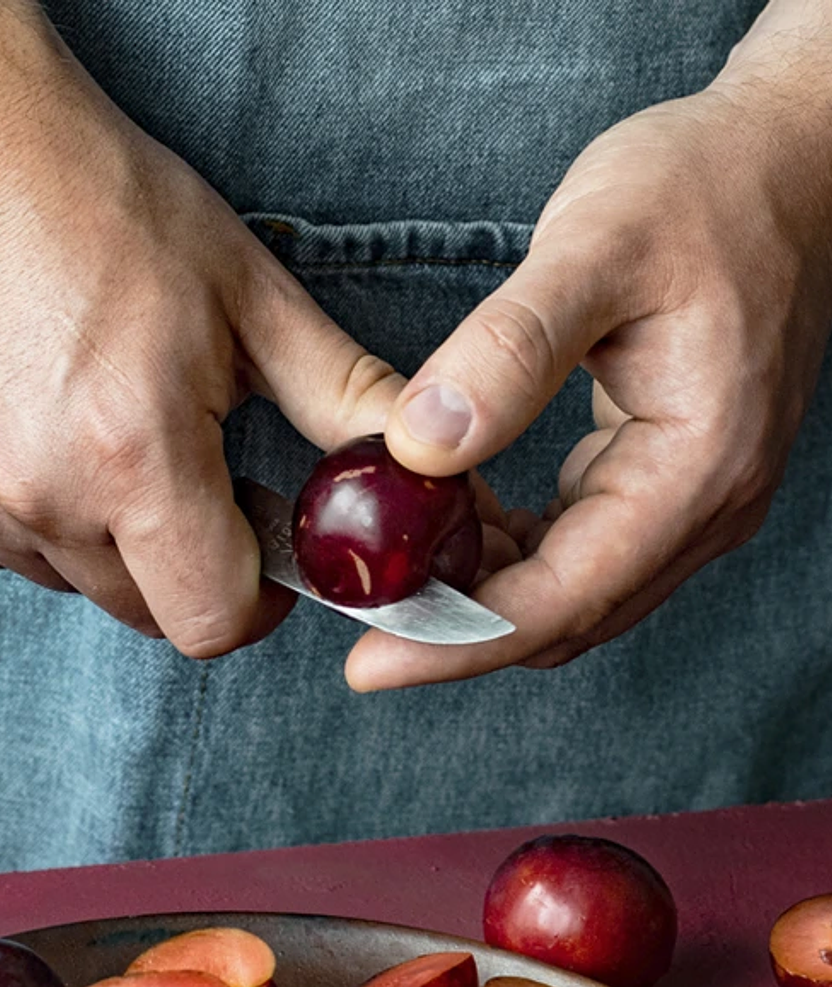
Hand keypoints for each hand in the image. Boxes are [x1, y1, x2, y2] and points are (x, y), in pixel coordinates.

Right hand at [0, 4, 407, 655]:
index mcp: (134, 453)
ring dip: (117, 542)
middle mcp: (38, 495)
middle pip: (150, 612)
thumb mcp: (253, 300)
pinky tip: (48, 435)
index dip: (259, 602)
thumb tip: (421, 466)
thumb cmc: (111, 211)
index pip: (212, 622)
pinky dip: (48, 520)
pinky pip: (15, 555)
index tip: (268, 552)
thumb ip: (345, 401)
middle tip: (200, 477)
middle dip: (193, 567)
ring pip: (81, 586)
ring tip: (115, 437)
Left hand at [346, 76, 831, 687]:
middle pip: (565, 615)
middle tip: (360, 614)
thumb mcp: (596, 248)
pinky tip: (455, 519)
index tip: (368, 663)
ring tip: (394, 567)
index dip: (456, 641)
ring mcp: (692, 497)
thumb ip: (508, 352)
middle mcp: (704, 504)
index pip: (562, 599)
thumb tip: (419, 446)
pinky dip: (511, 553)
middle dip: (457, 631)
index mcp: (696, 466)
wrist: (787, 162)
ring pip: (571, 591)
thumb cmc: (703, 189)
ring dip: (481, 593)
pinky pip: (580, 549)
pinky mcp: (667, 476)